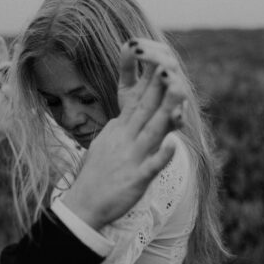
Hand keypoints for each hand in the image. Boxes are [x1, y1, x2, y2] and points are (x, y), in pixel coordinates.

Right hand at [64, 58, 182, 231]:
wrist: (83, 206)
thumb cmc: (97, 173)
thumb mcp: (107, 140)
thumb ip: (120, 124)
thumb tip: (128, 109)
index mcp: (120, 128)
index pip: (136, 98)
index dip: (149, 78)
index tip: (160, 58)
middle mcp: (126, 138)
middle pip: (145, 108)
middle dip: (159, 85)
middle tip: (171, 62)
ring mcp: (131, 158)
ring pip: (152, 131)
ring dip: (166, 110)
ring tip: (180, 90)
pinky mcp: (135, 180)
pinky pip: (151, 167)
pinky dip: (161, 155)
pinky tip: (173, 144)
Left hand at [118, 34, 188, 116]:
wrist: (139, 135)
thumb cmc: (135, 105)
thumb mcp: (128, 84)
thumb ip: (128, 66)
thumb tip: (128, 44)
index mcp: (162, 73)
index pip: (162, 52)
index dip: (149, 46)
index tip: (132, 45)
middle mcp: (172, 85)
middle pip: (171, 64)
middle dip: (155, 57)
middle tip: (138, 52)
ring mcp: (177, 103)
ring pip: (180, 89)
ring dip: (172, 81)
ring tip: (162, 74)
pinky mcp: (175, 124)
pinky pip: (181, 120)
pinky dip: (178, 116)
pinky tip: (173, 113)